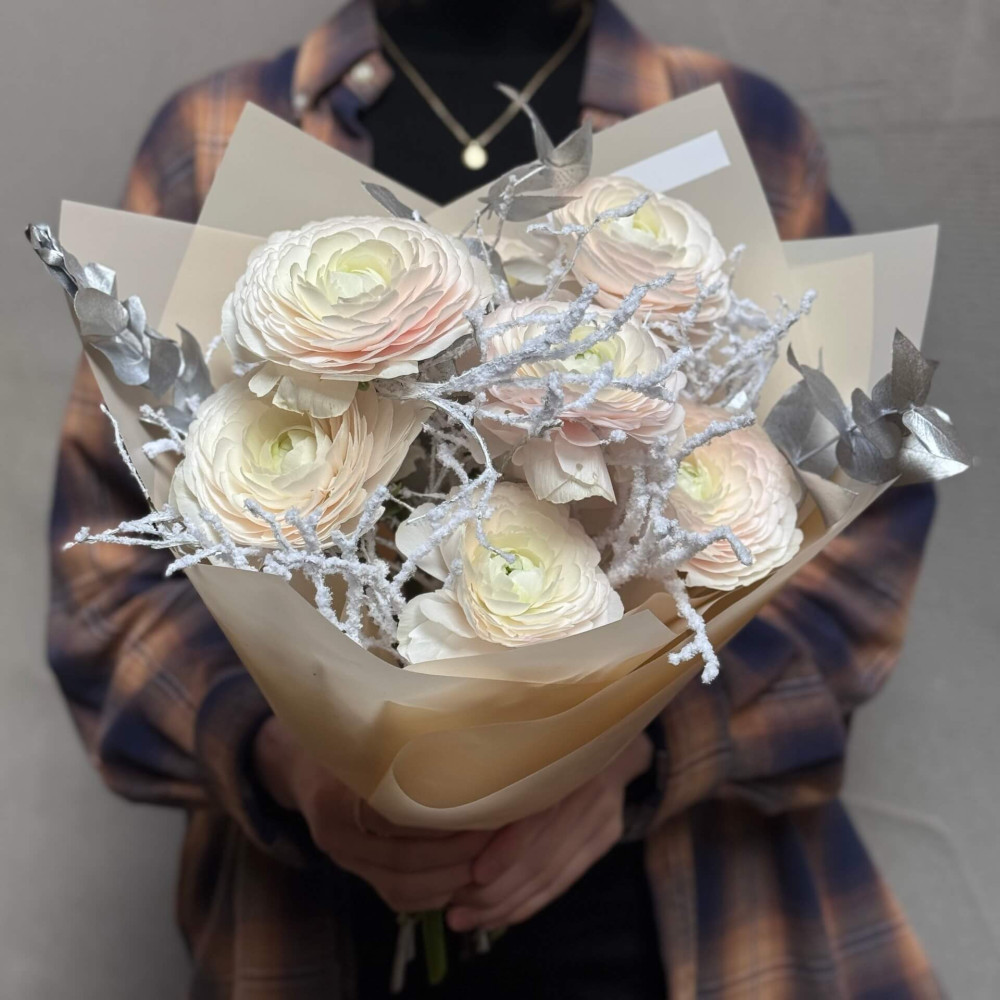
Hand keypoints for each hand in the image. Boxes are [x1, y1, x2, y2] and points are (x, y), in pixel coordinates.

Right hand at [253, 717, 489, 911]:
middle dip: (458, 852)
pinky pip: (397, 896)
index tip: (485, 803)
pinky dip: (435, 893)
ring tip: (489, 856)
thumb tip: (471, 731)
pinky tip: (463, 875)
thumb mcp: (371, 727)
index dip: (444, 817)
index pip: (395, 816)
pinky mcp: (354, 873)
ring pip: (403, 885)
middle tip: (498, 834)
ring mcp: (342, 858)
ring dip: (452, 877)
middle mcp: (335, 832)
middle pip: (404, 857)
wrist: (300, 762)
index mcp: (337, 792)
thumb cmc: (349, 733)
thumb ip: (409, 737)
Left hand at [446, 733, 653, 931]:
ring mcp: (602, 814)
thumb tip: (445, 801)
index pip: (538, 817)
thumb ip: (495, 767)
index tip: (475, 874)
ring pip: (552, 875)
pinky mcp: (606, 833)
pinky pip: (564, 879)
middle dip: (496, 891)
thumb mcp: (522, 739)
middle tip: (455, 910)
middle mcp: (588, 789)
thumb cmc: (546, 732)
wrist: (608, 730)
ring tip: (466, 920)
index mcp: (563, 760)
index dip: (507, 849)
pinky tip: (500, 916)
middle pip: (543, 855)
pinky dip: (530, 902)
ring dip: (506, 905)